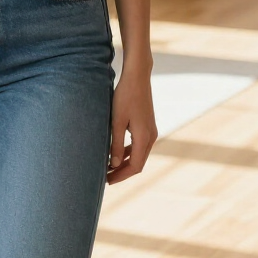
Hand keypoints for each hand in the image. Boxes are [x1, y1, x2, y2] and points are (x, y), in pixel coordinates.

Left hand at [106, 64, 156, 184]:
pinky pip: (139, 145)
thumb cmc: (125, 96)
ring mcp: (150, 131)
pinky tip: (115, 152)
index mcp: (144, 138)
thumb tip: (113, 164)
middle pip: (138, 163)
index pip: (134, 166)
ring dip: (124, 162)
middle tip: (106, 178)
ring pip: (138, 154)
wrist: (138, 76)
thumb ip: (115, 144)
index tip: (107, 181)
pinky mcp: (147, 125)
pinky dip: (128, 152)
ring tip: (109, 167)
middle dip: (122, 172)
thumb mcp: (117, 121)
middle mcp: (151, 137)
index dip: (121, 175)